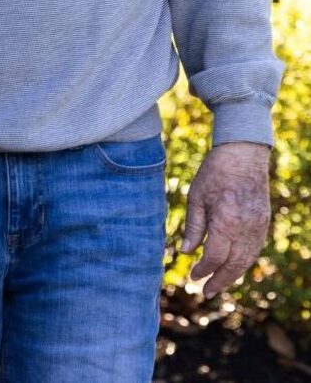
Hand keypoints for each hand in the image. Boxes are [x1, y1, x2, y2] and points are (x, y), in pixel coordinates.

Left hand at [180, 141, 270, 296]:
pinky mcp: (263, 224)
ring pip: (247, 260)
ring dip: (233, 275)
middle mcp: (245, 230)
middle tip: (207, 292)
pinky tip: (233, 266)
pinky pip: (254, 250)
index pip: (215, 257)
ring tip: (219, 284)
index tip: (193, 276)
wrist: (243, 156)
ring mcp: (258, 228)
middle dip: (220, 281)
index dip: (204, 270)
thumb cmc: (214, 173)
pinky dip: (243, 262)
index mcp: (225, 223)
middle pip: (233, 265)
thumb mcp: (196, 197)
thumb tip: (186, 252)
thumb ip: (193, 227)